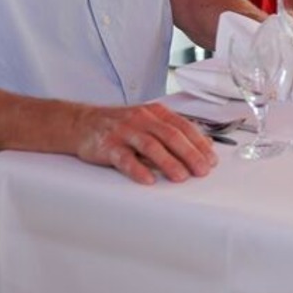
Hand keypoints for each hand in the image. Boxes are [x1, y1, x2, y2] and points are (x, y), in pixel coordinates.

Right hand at [72, 102, 216, 184]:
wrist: (81, 123)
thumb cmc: (120, 125)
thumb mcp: (149, 122)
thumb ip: (174, 132)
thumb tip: (205, 145)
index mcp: (155, 113)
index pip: (183, 127)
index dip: (199, 143)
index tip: (211, 159)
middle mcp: (142, 119)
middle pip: (171, 135)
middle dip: (190, 154)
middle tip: (202, 170)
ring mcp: (124, 132)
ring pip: (150, 146)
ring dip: (168, 162)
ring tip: (181, 176)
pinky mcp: (107, 146)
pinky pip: (124, 158)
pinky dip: (137, 169)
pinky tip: (148, 180)